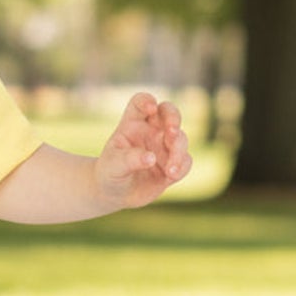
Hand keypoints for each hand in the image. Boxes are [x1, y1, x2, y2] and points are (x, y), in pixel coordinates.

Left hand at [94, 93, 191, 208]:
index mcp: (132, 123)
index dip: (147, 101)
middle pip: (168, 112)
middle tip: (172, 131)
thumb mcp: (112, 166)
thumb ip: (129, 159)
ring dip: (178, 150)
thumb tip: (151, 158)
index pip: (140, 103)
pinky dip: (181, 166)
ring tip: (170, 169)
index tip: (150, 109)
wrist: (114, 194)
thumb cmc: (109, 173)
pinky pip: (185, 161)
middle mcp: (151, 131)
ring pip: (180, 139)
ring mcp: (164, 146)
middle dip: (174, 118)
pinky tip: (172, 175)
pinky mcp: (173, 164)